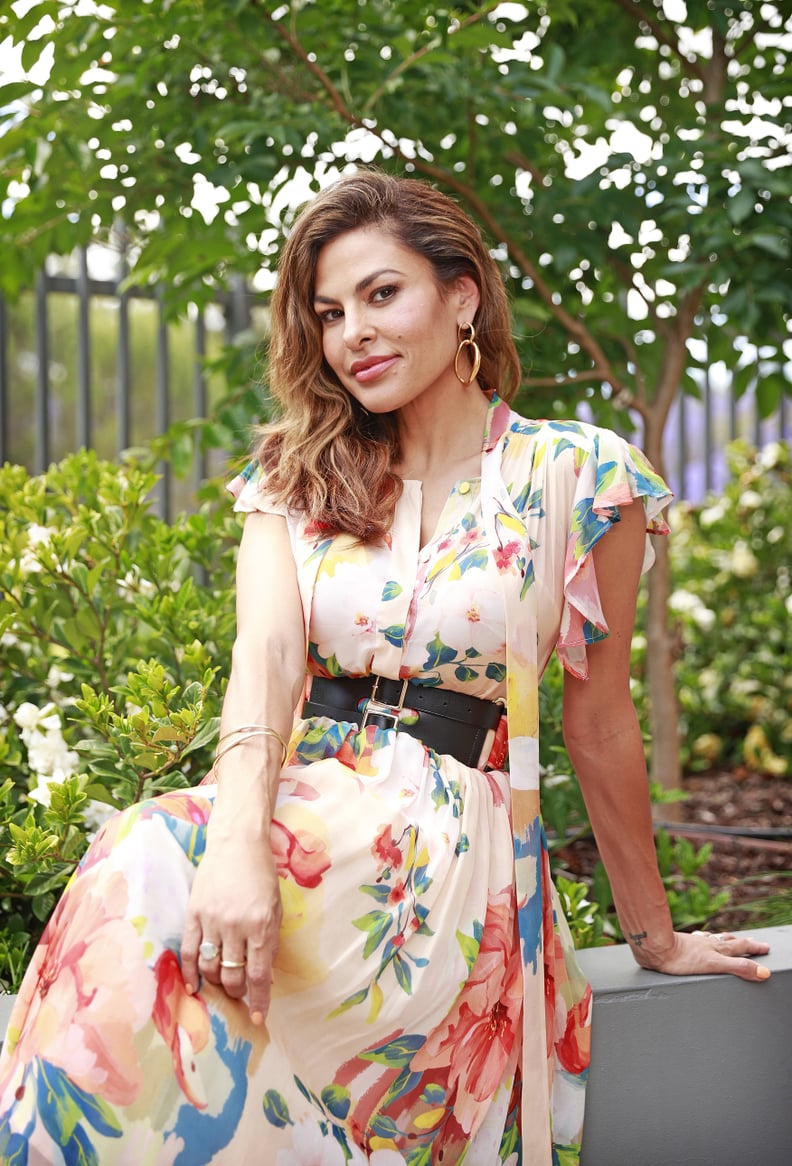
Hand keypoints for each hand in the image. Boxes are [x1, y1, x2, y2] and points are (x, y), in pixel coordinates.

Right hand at [180, 827, 281, 1025]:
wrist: (237, 843)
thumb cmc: (261, 875)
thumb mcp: (275, 908)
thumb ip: (269, 942)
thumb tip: (263, 978)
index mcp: (261, 924)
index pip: (259, 974)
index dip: (258, 1000)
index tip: (257, 1018)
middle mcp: (236, 925)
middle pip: (233, 975)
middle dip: (237, 992)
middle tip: (239, 994)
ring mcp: (212, 920)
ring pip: (210, 968)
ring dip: (216, 984)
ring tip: (222, 984)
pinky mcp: (193, 913)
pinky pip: (189, 952)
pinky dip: (189, 974)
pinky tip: (192, 986)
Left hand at [632, 929, 770, 982]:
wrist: (654, 947)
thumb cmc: (681, 958)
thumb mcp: (714, 965)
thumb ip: (738, 968)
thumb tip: (763, 972)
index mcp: (717, 949)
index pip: (740, 948)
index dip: (754, 949)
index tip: (765, 948)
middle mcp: (708, 944)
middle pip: (729, 941)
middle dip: (743, 943)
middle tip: (753, 942)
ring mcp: (695, 943)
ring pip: (714, 939)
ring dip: (725, 939)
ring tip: (729, 938)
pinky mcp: (682, 943)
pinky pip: (698, 939)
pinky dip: (704, 939)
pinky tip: (698, 938)